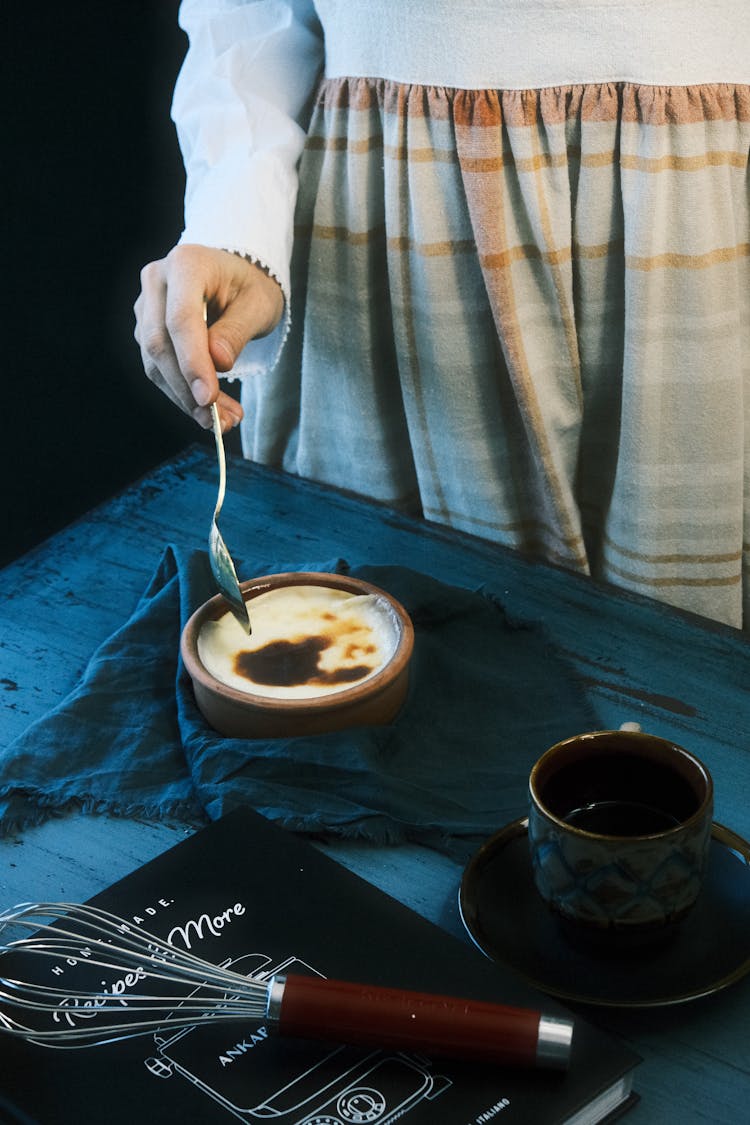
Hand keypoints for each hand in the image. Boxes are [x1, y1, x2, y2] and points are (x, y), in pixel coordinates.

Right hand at [134, 244, 283, 429]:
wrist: (235, 277)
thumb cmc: (250, 286)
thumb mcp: (259, 304)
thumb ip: (237, 331)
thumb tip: (218, 362)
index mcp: (186, 264)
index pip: (181, 319)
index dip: (192, 362)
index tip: (207, 398)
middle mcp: (157, 281)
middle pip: (160, 343)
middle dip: (187, 388)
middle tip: (219, 420)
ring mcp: (146, 306)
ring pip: (155, 361)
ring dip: (185, 398)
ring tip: (223, 420)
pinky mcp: (146, 329)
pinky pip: (158, 368)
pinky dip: (181, 394)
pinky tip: (209, 411)